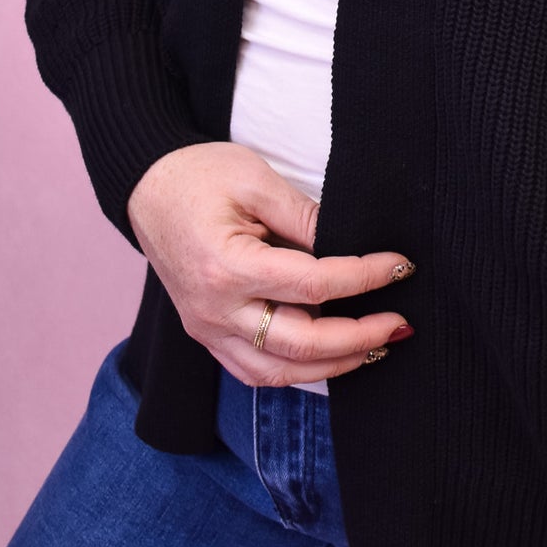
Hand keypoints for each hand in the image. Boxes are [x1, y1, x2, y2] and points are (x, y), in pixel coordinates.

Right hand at [126, 142, 414, 386]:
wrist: (146, 187)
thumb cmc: (200, 174)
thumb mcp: (256, 179)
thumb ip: (306, 217)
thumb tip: (353, 245)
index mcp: (227, 266)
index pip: (312, 285)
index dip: (363, 278)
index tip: (400, 266)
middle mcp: (214, 310)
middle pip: (299, 343)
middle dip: (358, 338)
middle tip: (399, 323)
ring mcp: (207, 328)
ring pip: (277, 372)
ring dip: (331, 366)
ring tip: (375, 347)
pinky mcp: (206, 333)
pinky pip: (254, 370)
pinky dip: (295, 371)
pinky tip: (328, 357)